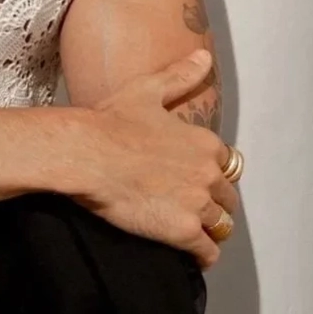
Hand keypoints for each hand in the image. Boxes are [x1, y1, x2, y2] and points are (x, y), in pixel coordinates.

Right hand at [73, 52, 239, 269]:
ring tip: (192, 232)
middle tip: (192, 207)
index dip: (211, 173)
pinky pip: (207, 253)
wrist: (85, 153)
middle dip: (214, 202)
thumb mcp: (147, 91)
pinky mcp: (183, 231)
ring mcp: (197, 204)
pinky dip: (201, 255)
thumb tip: (203, 58)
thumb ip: (180, 76)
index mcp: (204, 142)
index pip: (226, 165)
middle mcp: (208, 173)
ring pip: (221, 226)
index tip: (195, 178)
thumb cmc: (110, 121)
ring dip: (210, 229)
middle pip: (227, 197)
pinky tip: (189, 253)